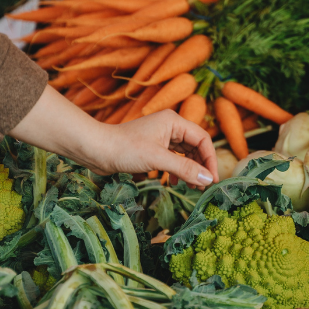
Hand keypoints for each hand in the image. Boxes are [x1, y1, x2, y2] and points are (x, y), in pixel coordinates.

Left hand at [90, 111, 217, 185]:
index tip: (212, 179)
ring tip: (192, 187)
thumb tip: (207, 179)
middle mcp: (169, 126)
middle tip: (203, 186)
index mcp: (174, 121)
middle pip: (195, 146)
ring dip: (189, 170)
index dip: (210, 159)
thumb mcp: (158, 159)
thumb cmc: (125, 149)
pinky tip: (173, 183)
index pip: (202, 139)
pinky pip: (173, 158)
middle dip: (200, 166)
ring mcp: (161, 137)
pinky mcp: (152, 148)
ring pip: (184, 154)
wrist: (97, 150)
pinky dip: (176, 170)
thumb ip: (185, 169)